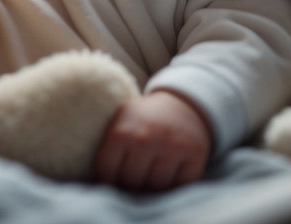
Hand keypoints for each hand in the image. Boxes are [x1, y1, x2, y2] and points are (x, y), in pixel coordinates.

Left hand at [93, 90, 211, 191]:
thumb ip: (108, 148)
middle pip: (132, 183)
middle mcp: (146, 139)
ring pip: (157, 186)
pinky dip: (175, 182)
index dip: (109, 180)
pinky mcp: (194, 153)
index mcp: (122, 132)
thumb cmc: (144, 120)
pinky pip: (180, 184)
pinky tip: (171, 169)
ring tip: (152, 171)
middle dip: (132, 183)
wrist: (182, 103)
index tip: (114, 179)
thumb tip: (96, 183)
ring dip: (154, 183)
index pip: (108, 173)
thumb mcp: (121, 123)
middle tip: (135, 176)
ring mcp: (172, 146)